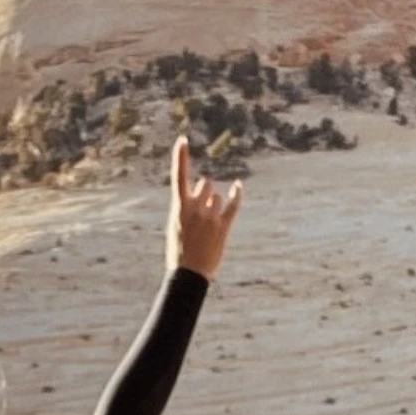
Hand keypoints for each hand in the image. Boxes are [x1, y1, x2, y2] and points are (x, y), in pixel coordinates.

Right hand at [167, 134, 243, 280]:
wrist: (188, 275)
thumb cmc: (180, 252)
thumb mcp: (177, 226)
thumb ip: (188, 206)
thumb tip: (205, 189)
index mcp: (178, 208)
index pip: (178, 176)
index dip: (181, 156)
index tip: (183, 139)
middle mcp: (195, 208)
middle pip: (205, 185)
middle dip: (205, 192)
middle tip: (201, 212)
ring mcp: (210, 217)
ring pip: (217, 196)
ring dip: (215, 204)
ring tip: (208, 226)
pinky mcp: (223, 226)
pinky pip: (233, 204)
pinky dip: (237, 194)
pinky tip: (238, 186)